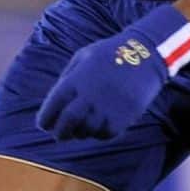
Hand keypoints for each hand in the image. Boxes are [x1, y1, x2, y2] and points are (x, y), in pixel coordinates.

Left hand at [36, 4, 189, 140]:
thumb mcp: (83, 57)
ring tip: (79, 129)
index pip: (53, 106)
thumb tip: (55, 103)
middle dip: (60, 132)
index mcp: (76, 79)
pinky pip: (104, 134)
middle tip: (59, 135)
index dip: (45, 119)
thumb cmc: (110, 54)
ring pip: (86, 131)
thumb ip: (67, 78)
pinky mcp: (123, 117)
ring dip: (79, 133)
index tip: (44, 125)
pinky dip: (98, 133)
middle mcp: (89, 95)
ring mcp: (107, 108)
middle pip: (67, 122)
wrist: (145, 56)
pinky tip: (98, 126)